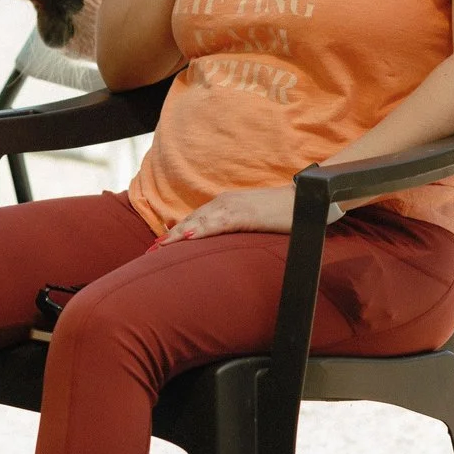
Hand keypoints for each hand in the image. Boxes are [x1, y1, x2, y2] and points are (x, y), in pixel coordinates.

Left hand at [158, 185, 313, 244]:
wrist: (304, 200)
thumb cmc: (281, 213)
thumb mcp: (252, 221)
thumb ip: (235, 228)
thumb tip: (223, 245)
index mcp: (225, 204)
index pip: (194, 220)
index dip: (174, 234)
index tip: (157, 248)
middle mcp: (224, 202)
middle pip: (190, 221)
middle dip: (169, 238)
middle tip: (149, 253)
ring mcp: (233, 207)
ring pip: (198, 222)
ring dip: (176, 236)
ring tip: (158, 249)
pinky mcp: (244, 214)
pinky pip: (218, 224)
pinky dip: (201, 230)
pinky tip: (188, 237)